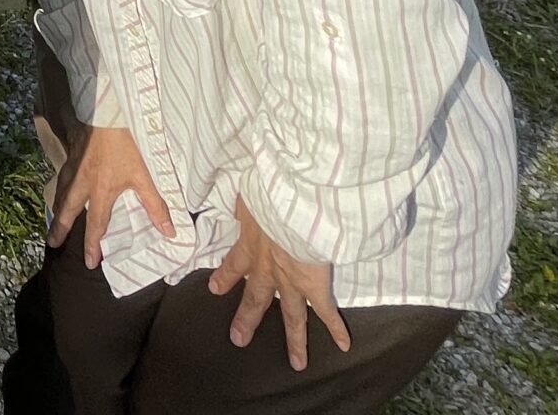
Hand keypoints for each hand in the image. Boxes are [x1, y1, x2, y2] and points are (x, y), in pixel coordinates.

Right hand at [50, 124, 173, 269]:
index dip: (93, 245)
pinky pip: (61, 176)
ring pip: (61, 193)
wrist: (104, 113)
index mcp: (102, 192)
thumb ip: (155, 204)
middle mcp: (83, 184)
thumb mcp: (144, 175)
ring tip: (53, 219)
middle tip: (52, 243)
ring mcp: (74, 168)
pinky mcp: (71, 153)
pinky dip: (58, 186)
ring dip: (57, 209)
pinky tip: (60, 185)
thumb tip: (169, 232)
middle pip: (68, 212)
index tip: (90, 262)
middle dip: (60, 230)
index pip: (96, 225)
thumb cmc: (125, 145)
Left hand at [209, 196, 349, 370]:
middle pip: (256, 299)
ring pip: (292, 316)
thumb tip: (240, 200)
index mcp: (250, 245)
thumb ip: (245, 203)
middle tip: (238, 339)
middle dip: (246, 319)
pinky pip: (327, 311)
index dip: (224, 277)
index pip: (233, 264)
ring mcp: (291, 282)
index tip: (214, 289)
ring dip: (295, 340)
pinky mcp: (315, 286)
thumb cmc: (269, 194)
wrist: (293, 205)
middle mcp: (268, 269)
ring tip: (297, 363)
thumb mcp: (248, 194)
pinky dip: (337, 328)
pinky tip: (344, 345)